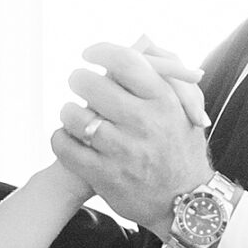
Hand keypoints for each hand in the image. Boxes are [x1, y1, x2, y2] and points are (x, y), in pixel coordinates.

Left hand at [54, 40, 212, 233]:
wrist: (186, 203)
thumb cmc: (181, 150)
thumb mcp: (185, 109)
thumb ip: (165, 76)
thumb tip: (140, 43)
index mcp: (164, 100)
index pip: (124, 60)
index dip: (100, 51)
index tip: (90, 54)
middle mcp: (143, 123)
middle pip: (91, 83)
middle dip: (80, 80)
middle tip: (81, 85)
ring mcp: (122, 150)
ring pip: (74, 115)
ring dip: (70, 113)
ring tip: (76, 117)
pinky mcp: (104, 175)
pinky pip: (65, 146)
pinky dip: (61, 138)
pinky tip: (70, 138)